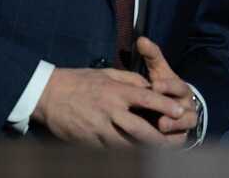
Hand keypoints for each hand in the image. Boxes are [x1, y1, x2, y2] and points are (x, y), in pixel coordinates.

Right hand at [33, 67, 186, 147]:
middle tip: (174, 142)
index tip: (180, 111)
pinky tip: (133, 154)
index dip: (165, 106)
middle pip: (141, 129)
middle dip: (160, 139)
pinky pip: (111, 151)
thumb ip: (129, 80)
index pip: (146, 98)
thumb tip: (149, 86)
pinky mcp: (89, 142)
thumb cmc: (79, 81)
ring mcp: (99, 128)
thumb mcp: (106, 74)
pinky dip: (123, 153)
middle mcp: (110, 111)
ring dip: (144, 150)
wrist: (48, 95)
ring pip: (127, 145)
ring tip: (159, 153)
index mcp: (116, 91)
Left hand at [137, 36, 198, 143]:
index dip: (167, 86)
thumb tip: (141, 39)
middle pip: (184, 108)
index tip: (155, 85)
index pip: (177, 86)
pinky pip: (178, 141)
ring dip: (174, 126)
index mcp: (181, 89)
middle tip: (159, 108)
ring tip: (161, 126)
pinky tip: (156, 142)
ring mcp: (186, 124)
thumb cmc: (164, 88)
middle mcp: (187, 106)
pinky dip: (170, 141)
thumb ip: (152, 57)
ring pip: (185, 126)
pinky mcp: (181, 138)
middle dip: (171, 108)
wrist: (176, 110)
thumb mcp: (159, 72)